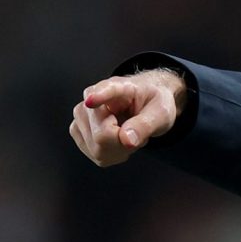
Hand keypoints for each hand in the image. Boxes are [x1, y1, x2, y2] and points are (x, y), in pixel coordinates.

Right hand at [69, 68, 186, 166]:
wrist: (146, 102)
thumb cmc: (152, 102)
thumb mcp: (160, 112)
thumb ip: (145, 125)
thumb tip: (126, 140)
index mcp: (118, 86)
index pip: (105, 91)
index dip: (98, 97)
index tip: (91, 102)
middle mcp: (92, 98)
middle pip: (102, 135)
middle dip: (124, 143)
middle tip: (137, 132)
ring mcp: (81, 116)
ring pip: (96, 148)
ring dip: (119, 149)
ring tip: (129, 133)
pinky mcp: (78, 130)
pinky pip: (96, 154)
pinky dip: (112, 154)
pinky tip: (119, 141)